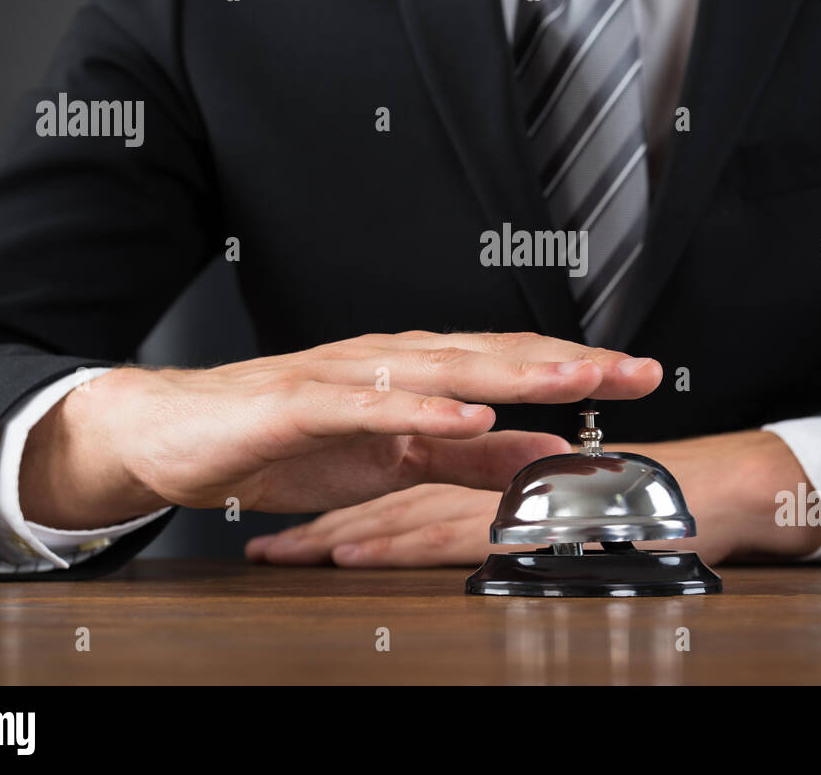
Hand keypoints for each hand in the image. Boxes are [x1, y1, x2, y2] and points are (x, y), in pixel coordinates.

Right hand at [20, 331, 661, 528]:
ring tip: (574, 381)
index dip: (577, 372)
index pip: (513, 367)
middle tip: (636, 372)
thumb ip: (464, 458)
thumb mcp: (394, 461)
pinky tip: (463, 416)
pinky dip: (419, 411)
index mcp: (418, 376)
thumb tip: (534, 456)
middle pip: (494, 358)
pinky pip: (369, 407)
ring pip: (443, 370)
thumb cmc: (283, 440)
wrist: (181, 434)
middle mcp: (393, 365)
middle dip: (568, 365)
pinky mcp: (304, 403)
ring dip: (512, 374)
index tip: (640, 378)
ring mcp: (349, 379)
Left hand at [247, 429, 820, 565]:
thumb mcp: (573, 504)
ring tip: (280, 549)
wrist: (708, 493)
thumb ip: (525, 508)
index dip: (352, 501)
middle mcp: (489, 481)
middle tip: (267, 536)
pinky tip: (345, 549)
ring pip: (398, 511)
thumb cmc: (646, 498)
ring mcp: (498, 498)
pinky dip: (387, 537)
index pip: (409, 485)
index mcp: (497, 473)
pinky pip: (438, 528)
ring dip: (337, 531)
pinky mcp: (515, 521)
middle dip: (323, 515)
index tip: (302, 519)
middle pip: (386, 496)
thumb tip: (487, 529)